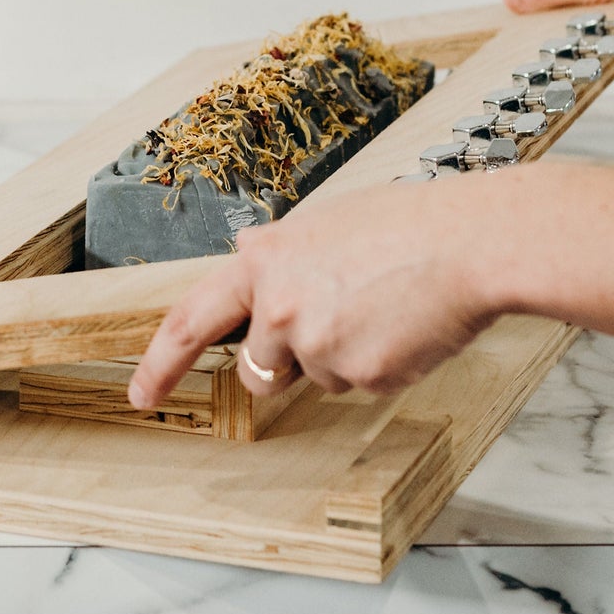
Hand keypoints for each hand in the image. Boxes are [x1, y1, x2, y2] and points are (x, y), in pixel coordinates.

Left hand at [128, 177, 503, 406]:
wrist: (469, 242)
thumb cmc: (408, 222)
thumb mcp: (328, 220)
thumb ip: (283, 250)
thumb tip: (253, 254)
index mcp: (265, 261)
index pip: (192, 320)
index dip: (162, 363)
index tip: (144, 393)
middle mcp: (280, 308)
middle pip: (262, 368)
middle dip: (289, 360)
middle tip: (339, 320)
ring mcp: (319, 346)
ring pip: (319, 377)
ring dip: (345, 355)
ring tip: (387, 305)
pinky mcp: (361, 376)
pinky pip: (363, 384)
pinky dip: (384, 363)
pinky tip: (408, 324)